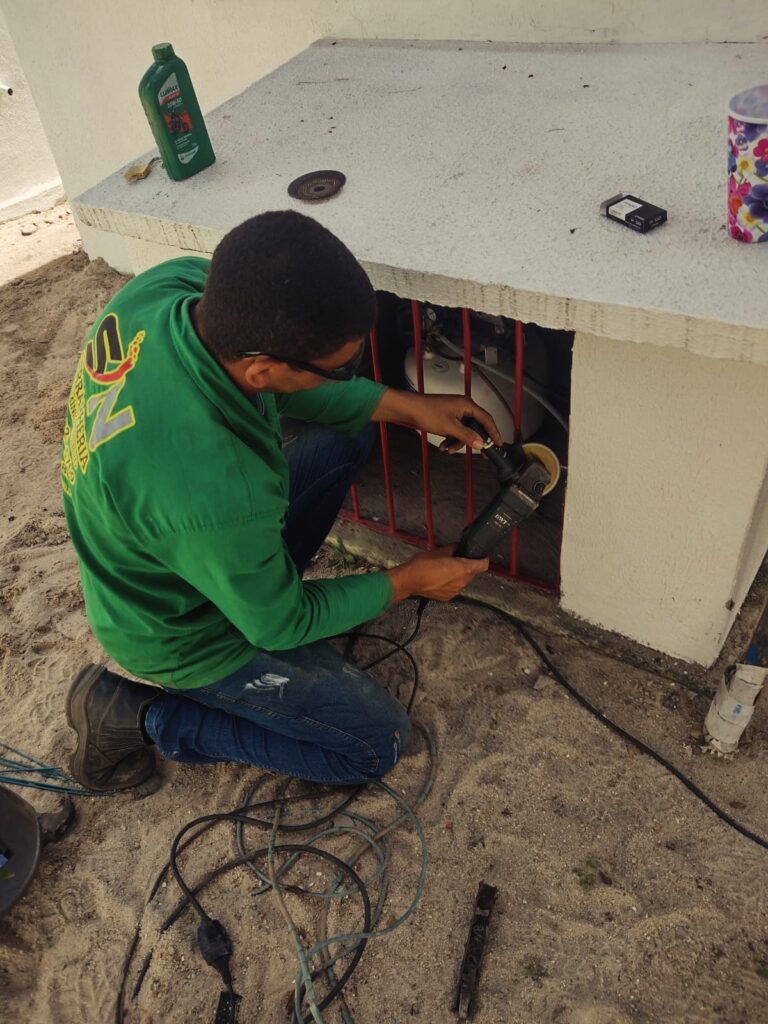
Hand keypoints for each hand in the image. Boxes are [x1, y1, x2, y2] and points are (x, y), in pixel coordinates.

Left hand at [372, 391, 502, 451]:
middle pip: (475, 427)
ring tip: (448, 448)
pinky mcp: (448, 417)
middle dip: (470, 440)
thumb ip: (466, 436)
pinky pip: (455, 431)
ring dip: (457, 442)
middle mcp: (463, 407)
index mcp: (467, 405)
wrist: (409, 409)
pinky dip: (451, 439)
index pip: (486, 419)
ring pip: (464, 431)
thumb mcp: (449, 427)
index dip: (494, 432)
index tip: (498, 443)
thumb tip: (480, 443)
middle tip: (473, 450)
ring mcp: (455, 412)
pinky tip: (443, 445)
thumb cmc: (426, 411)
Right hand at [386, 546, 488, 601]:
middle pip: (473, 573)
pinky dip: (451, 583)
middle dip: (468, 566)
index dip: (483, 559)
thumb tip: (458, 547)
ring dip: (459, 575)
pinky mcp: (448, 597)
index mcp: (463, 568)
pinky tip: (441, 578)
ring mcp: (456, 591)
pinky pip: (455, 588)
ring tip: (446, 569)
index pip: (483, 565)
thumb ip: (453, 549)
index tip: (480, 555)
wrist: (409, 581)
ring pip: (464, 581)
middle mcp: (462, 582)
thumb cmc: (423, 565)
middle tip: (457, 559)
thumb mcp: (439, 551)